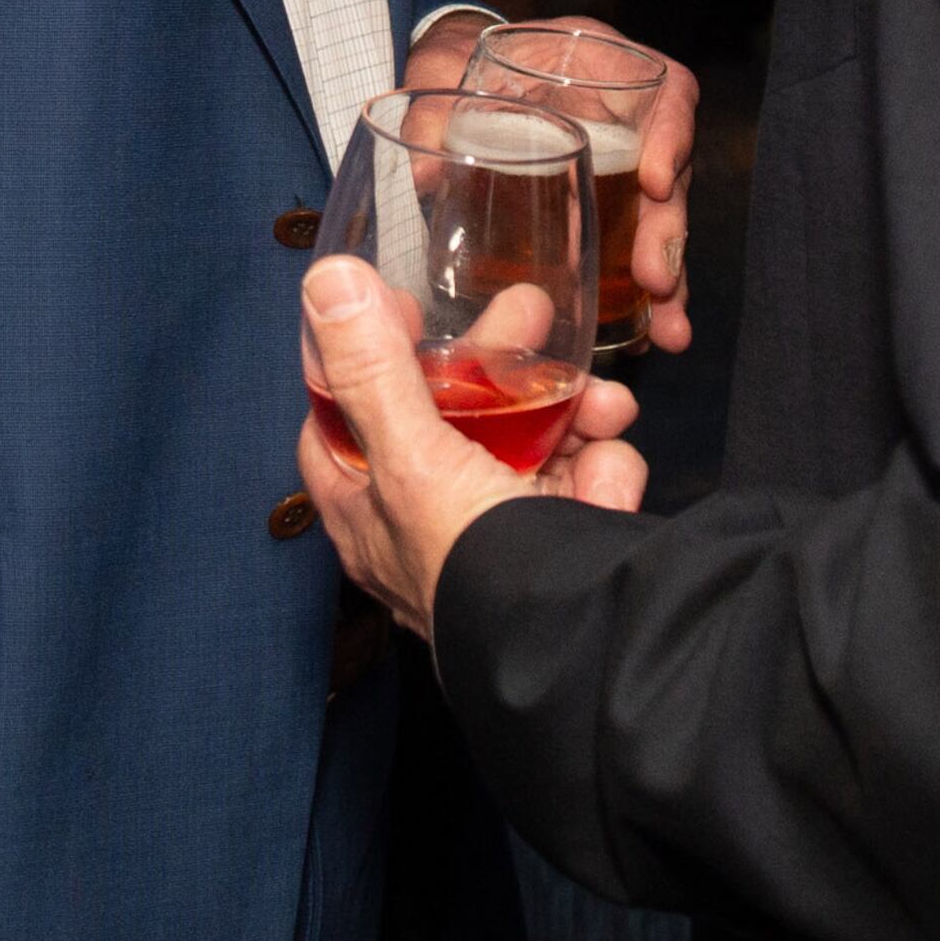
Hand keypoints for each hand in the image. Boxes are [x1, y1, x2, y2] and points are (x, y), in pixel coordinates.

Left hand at [300, 257, 646, 636]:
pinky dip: (605, 471)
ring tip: (607, 407)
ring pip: (532, 441)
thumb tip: (327, 284)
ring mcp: (501, 536)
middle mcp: (429, 526)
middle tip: (530, 313)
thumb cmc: (477, 574)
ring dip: (576, 411)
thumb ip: (373, 371)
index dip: (358, 363)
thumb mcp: (415, 458)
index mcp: (369, 514)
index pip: (337, 426)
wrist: (580, 656)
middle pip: (451, 416)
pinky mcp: (565, 546)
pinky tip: (611, 484)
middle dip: (502, 364)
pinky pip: (584, 482)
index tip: (395, 310)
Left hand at [426, 12, 703, 353]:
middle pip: (671, 169)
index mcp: (600, 62)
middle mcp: (626, 113)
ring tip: (668, 330)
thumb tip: (423, 177)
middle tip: (657, 279)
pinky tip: (644, 334)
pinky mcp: (608, 204)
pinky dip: (642, 291)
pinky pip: (635, 245)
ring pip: (661, 218)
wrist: (454, 75)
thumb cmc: (460, 61)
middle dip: (667, 230)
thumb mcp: (442, 72)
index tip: (654, 183)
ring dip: (666, 274)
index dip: (670, 136)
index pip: (665, 91)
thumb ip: (433, 117)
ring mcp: (623, 161)